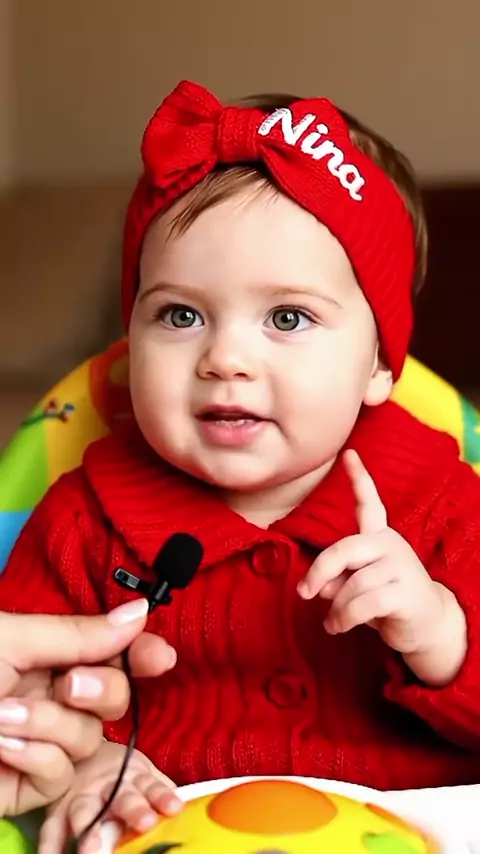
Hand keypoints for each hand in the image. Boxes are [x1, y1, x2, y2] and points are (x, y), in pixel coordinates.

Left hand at [0, 599, 176, 816]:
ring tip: (2, 717)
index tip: (160, 658)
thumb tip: (141, 612)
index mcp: (45, 653)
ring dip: (50, 723)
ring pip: (90, 737)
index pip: (108, 650)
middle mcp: (49, 694)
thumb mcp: (11, 641)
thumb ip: (80, 634)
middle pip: (114, 696)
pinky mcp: (27, 785)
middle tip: (70, 683)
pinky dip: (34, 756)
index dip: (140, 653)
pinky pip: (61, 773)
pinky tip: (0, 745)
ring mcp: (40, 740)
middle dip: (102, 689)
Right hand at [40, 741, 181, 853]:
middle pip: (120, 796)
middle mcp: (108, 785)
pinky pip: (51, 829)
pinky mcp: (56, 810)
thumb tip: (192, 812)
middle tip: (144, 823)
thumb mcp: (144, 776)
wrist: (82, 753)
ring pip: (84, 811)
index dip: (162, 795)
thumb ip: (160, 792)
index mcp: (134, 775)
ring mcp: (80, 796)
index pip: (151, 785)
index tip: (175, 807)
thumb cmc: (123, 775)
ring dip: (88, 829)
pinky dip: (51, 845)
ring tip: (91, 850)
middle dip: (132, 809)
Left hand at [298, 450, 465, 681]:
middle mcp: (390, 545)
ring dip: (336, 609)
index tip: (349, 453)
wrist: (429, 625)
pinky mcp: (405, 593)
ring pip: (351, 585)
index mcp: (379, 537)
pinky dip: (344, 619)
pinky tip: (338, 626)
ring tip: (334, 621)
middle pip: (343, 550)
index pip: (370, 503)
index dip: (359, 478)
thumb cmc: (386, 599)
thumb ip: (338, 577)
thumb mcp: (357, 584)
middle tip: (304, 592)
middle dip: (319, 572)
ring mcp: (400, 567)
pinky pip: (362, 604)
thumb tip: (319, 587)